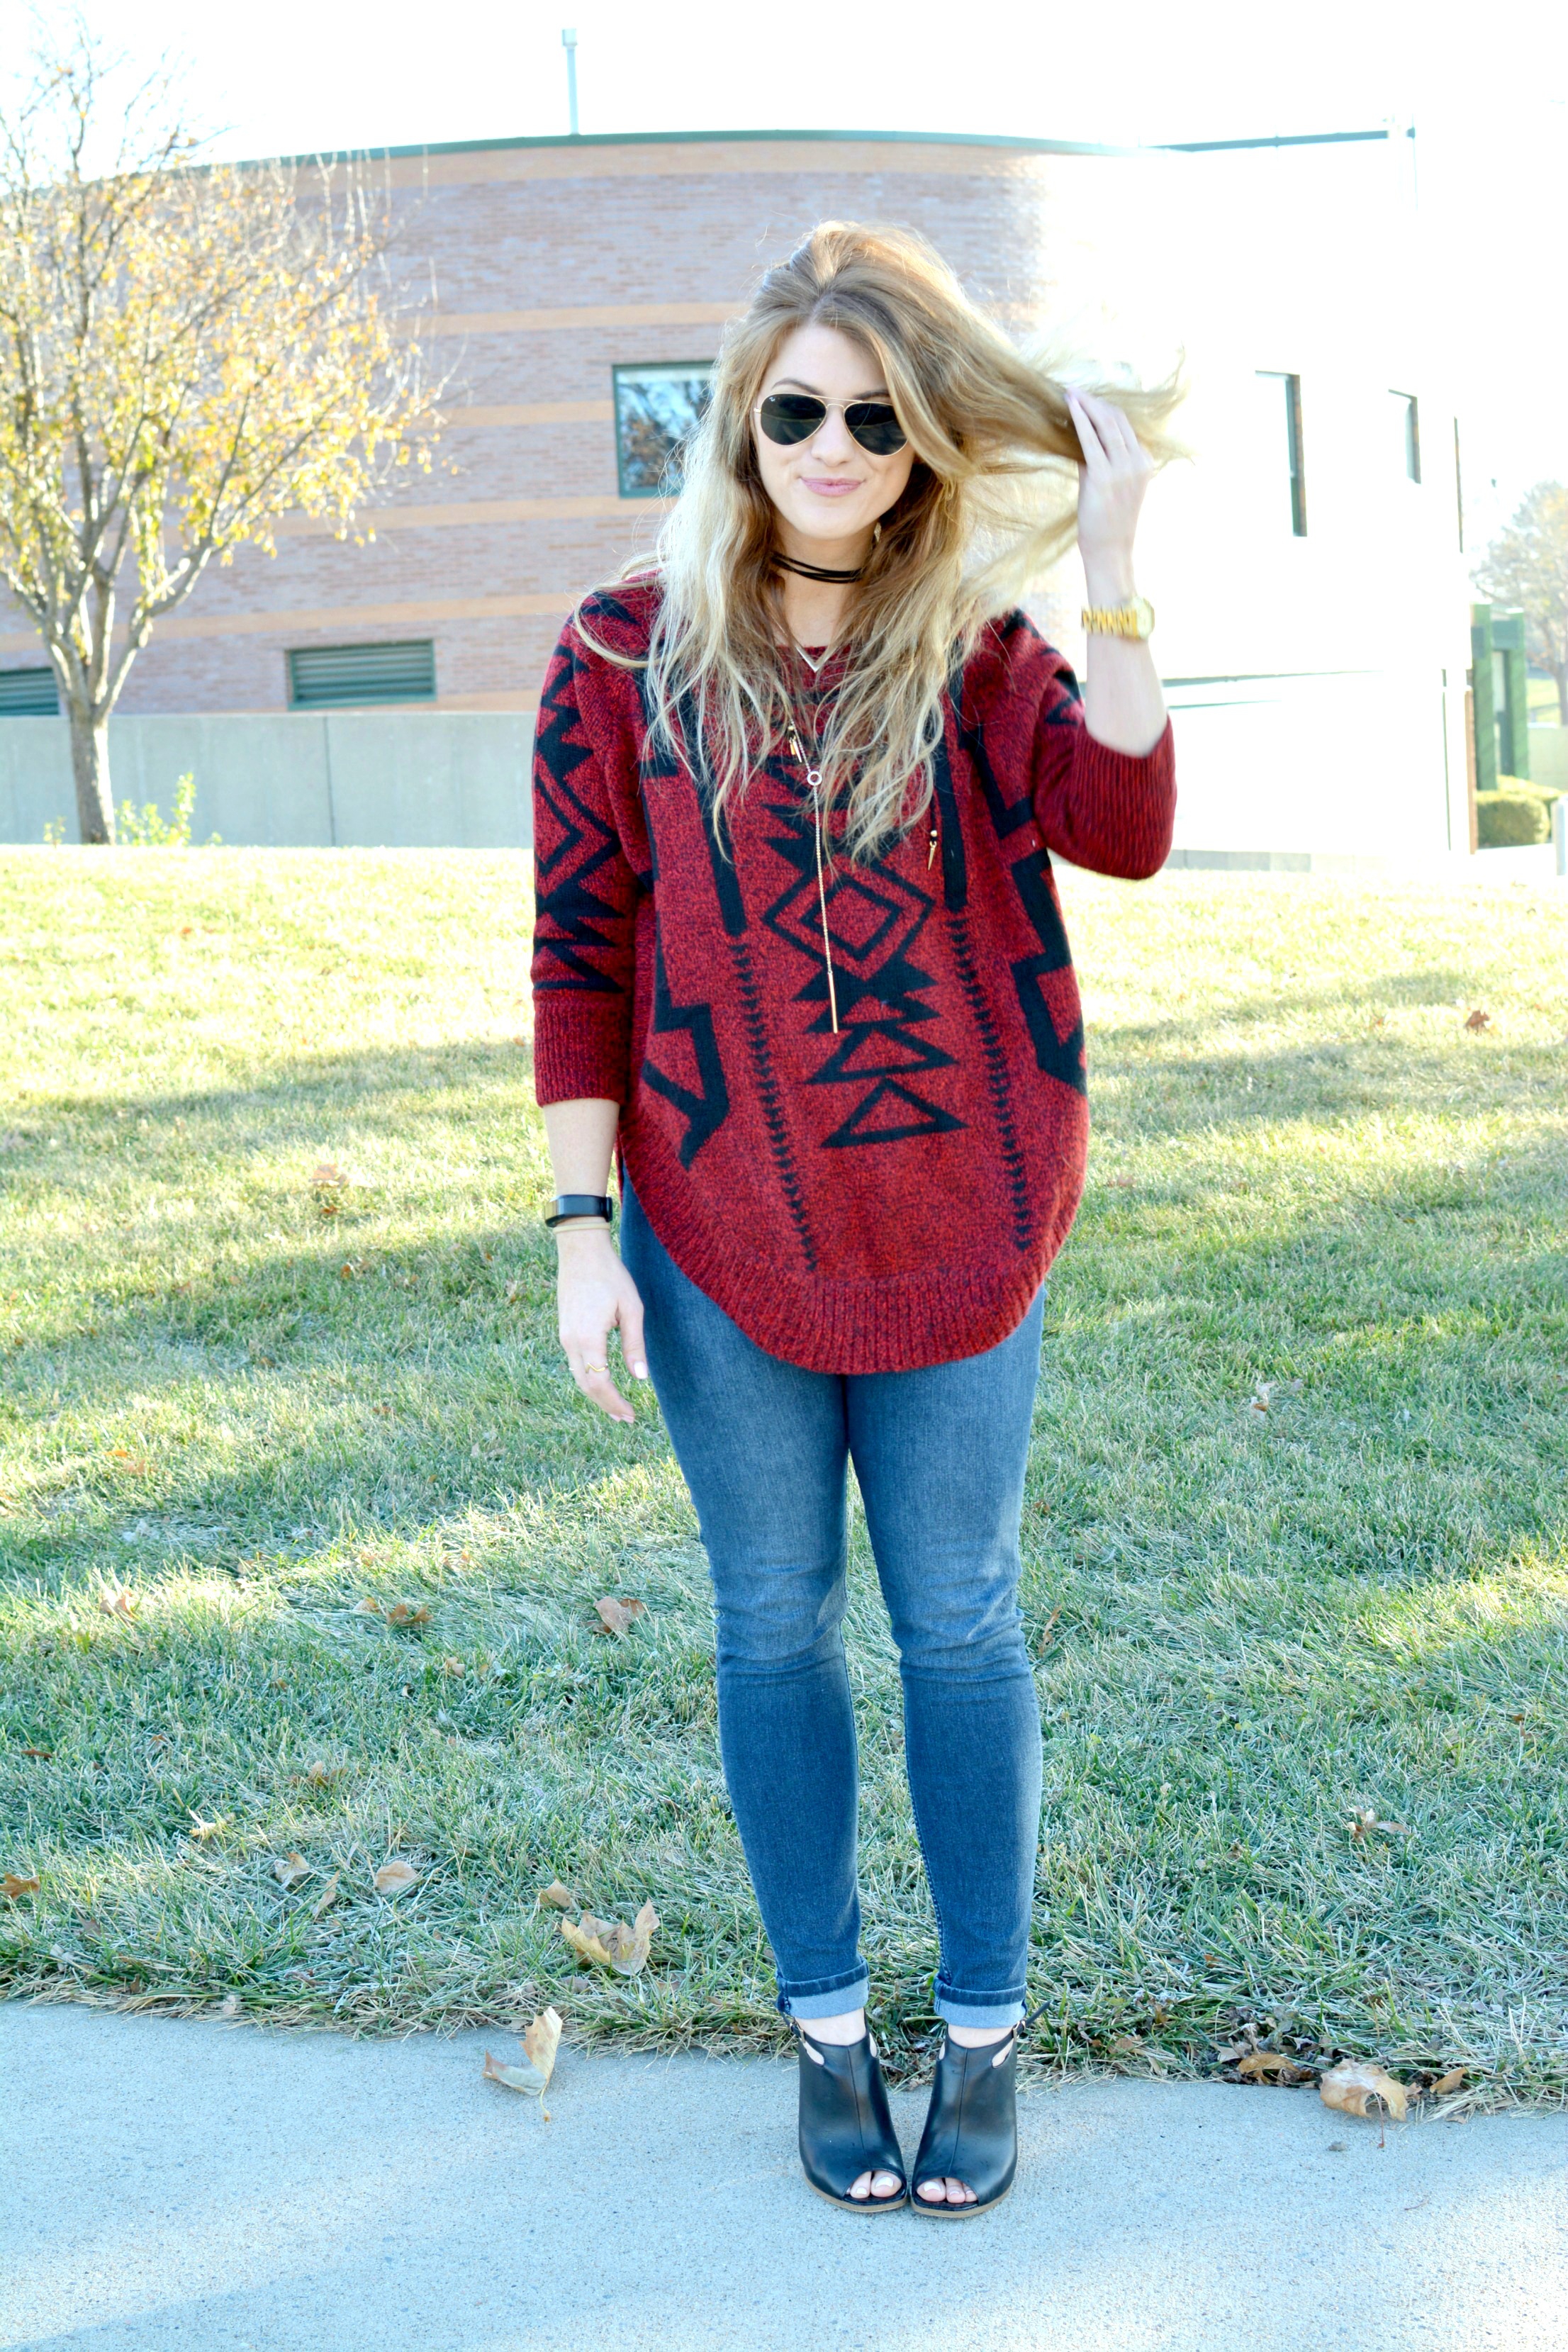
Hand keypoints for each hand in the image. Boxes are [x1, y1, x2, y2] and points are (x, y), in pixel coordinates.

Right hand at [555, 1225, 647, 1424]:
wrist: (581, 1250)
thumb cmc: (611, 1275)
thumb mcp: (631, 1309)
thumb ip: (634, 1344)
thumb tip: (640, 1377)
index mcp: (589, 1338)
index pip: (600, 1383)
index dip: (615, 1403)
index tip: (631, 1415)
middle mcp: (572, 1341)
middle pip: (586, 1385)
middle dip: (606, 1404)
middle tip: (625, 1418)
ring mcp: (565, 1335)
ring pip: (578, 1376)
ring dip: (596, 1393)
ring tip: (615, 1406)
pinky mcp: (565, 1329)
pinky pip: (575, 1362)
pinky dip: (589, 1378)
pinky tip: (603, 1381)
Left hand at [1066, 388, 1153, 599]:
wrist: (1110, 551)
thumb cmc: (1106, 523)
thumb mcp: (1110, 486)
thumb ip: (1101, 461)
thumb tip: (1080, 438)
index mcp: (1144, 462)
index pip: (1125, 425)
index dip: (1104, 409)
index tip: (1086, 399)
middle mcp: (1138, 462)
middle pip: (1117, 419)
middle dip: (1095, 402)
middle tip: (1074, 391)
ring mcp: (1124, 468)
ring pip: (1106, 424)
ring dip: (1087, 405)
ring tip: (1069, 393)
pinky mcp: (1104, 476)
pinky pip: (1091, 440)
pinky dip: (1080, 420)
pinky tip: (1071, 407)